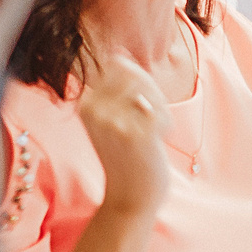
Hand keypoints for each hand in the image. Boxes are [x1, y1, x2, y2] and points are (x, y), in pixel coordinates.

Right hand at [78, 51, 172, 217]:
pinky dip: (166, 124)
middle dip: (152, 93)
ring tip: (154, 130)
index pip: (122, 65)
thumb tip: (119, 53)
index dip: (140, 82)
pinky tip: (158, 140)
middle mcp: (93, 109)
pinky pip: (160, 110)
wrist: (130, 198)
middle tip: (151, 119)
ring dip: (160, 109)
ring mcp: (112, 121)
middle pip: (138, 74)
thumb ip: (115, 87)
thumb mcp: (110, 118)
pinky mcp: (134, 134)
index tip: (139, 107)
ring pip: (151, 91)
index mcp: (85, 102)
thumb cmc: (127, 156)